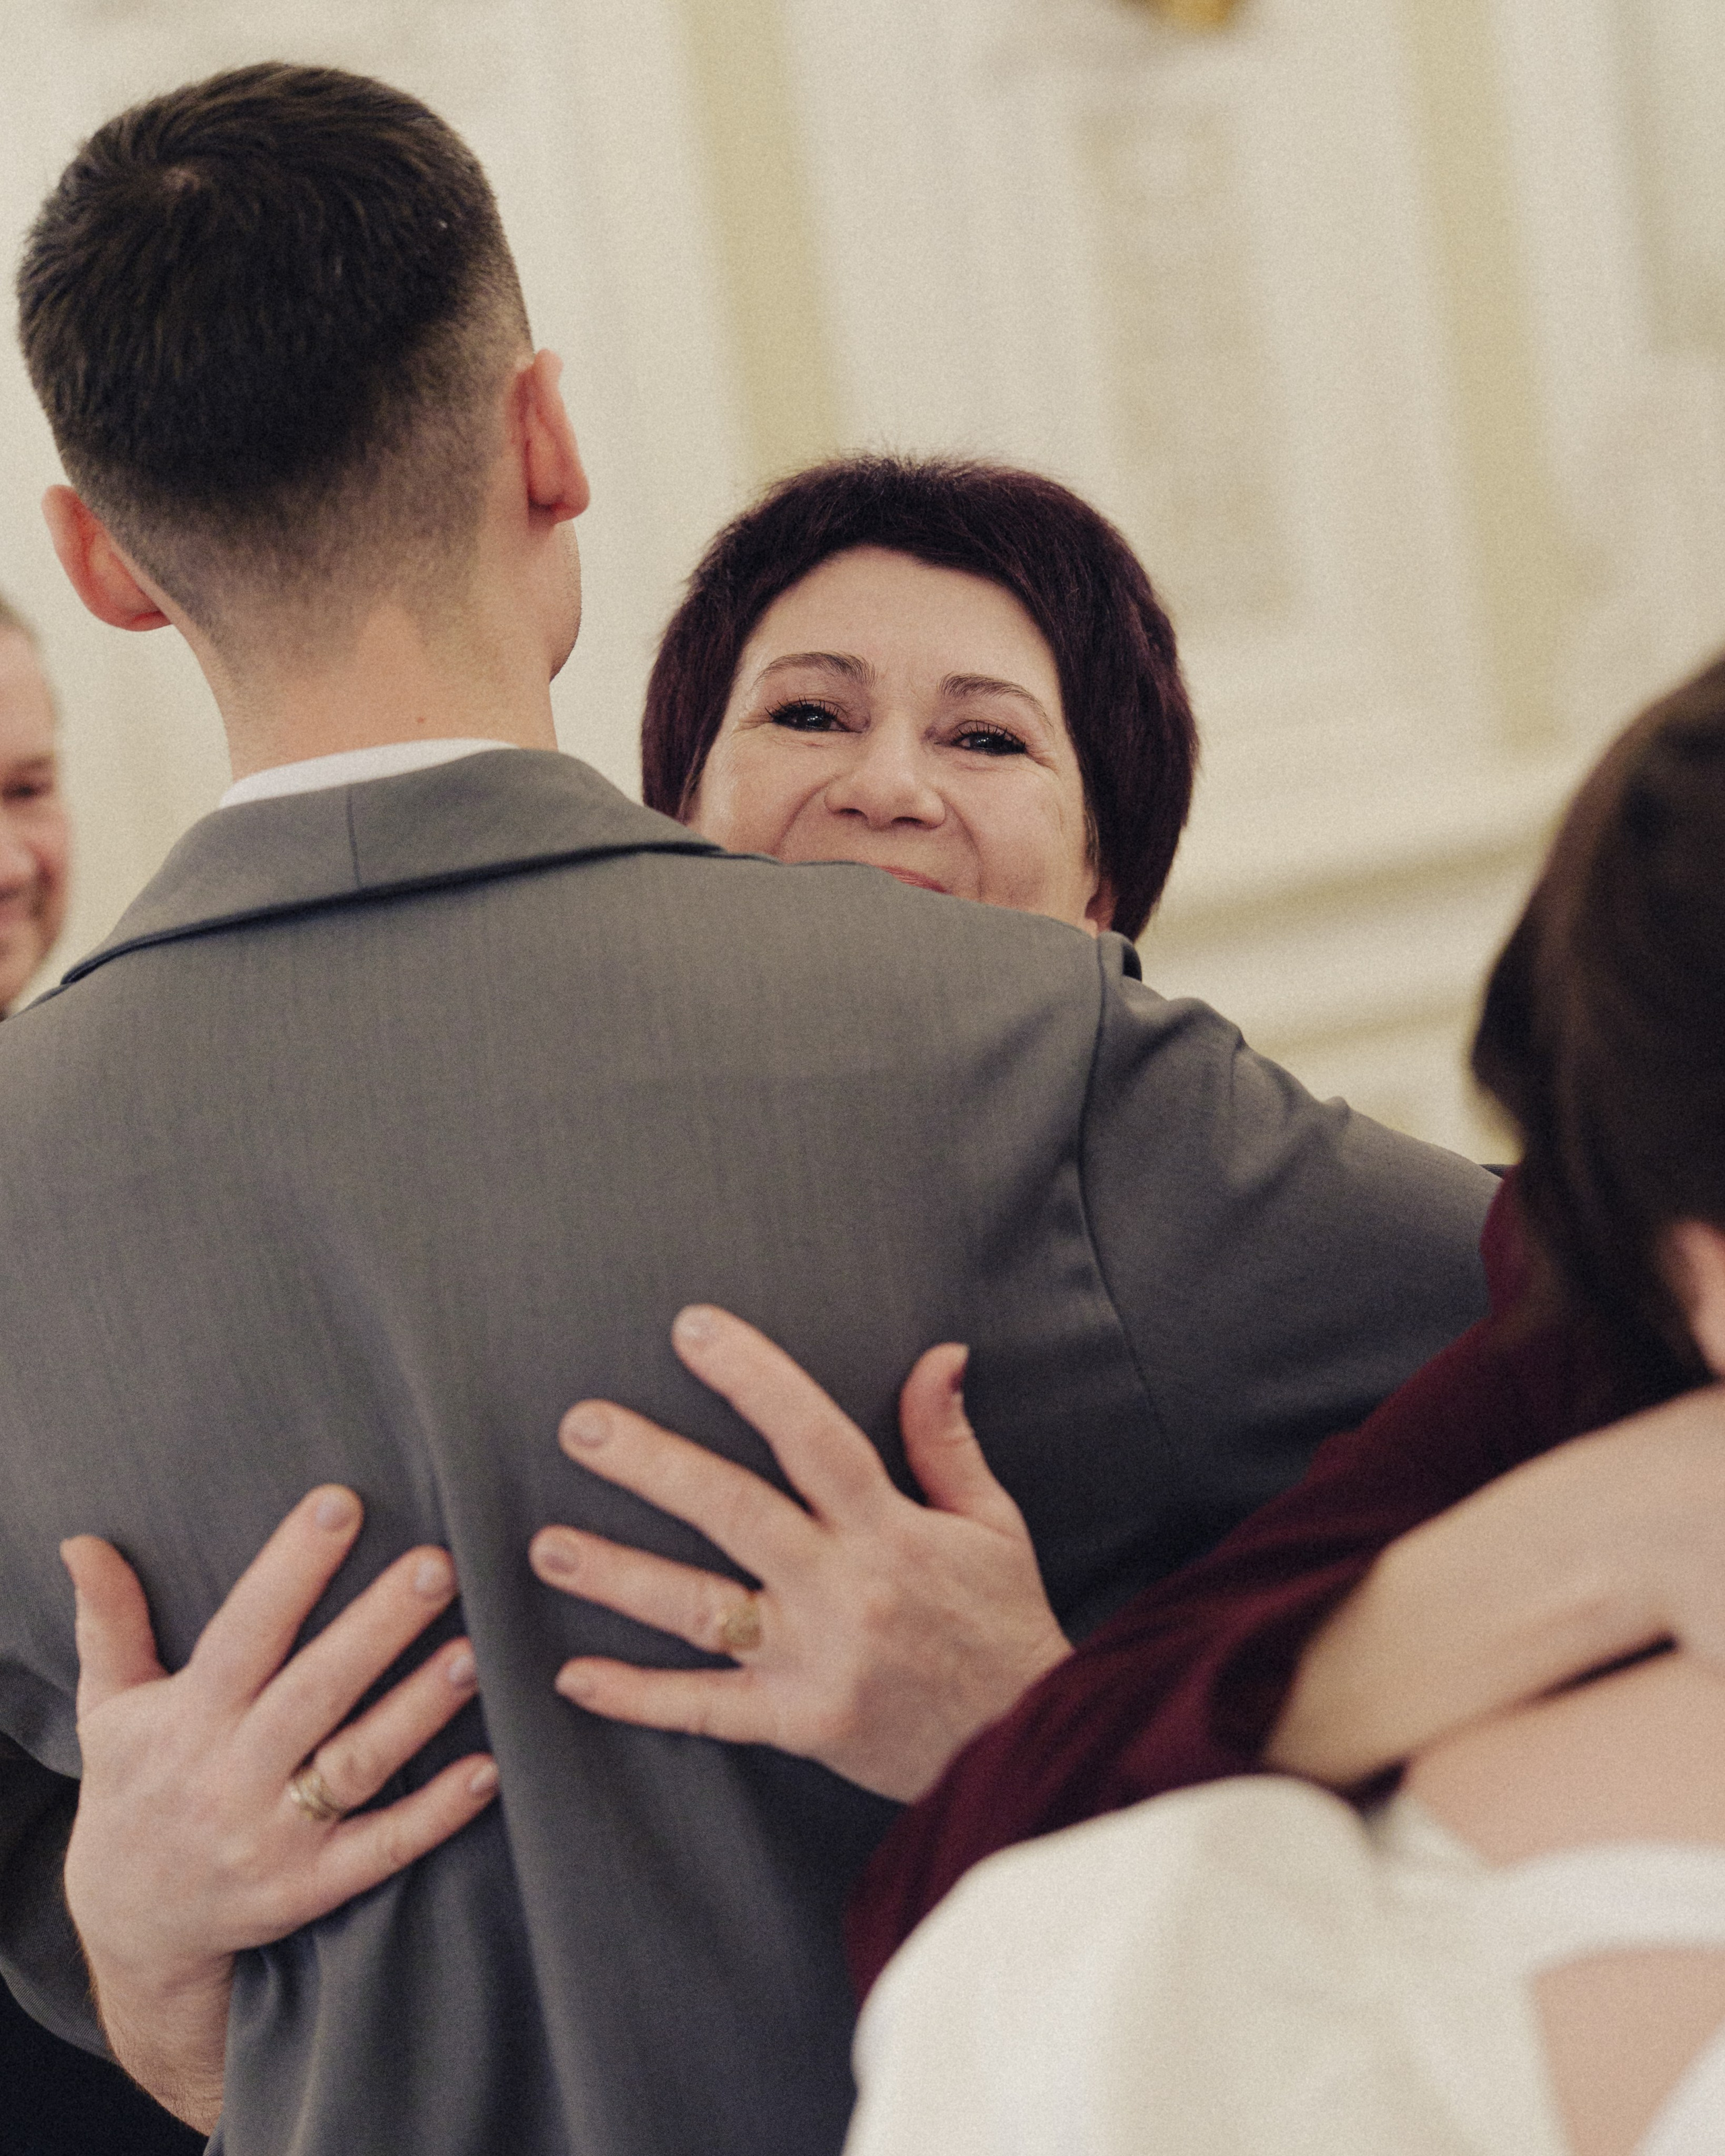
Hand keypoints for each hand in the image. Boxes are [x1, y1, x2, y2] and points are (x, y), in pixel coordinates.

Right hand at [63, 1487, 497, 2128]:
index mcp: (189, 1717)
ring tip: (476, 1653)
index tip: (340, 1503)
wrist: (128, 1925)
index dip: (290, 1569)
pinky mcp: (311, 1887)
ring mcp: (274, 1835)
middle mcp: (232, 1774)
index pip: (245, 1631)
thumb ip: (109, 1620)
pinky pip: (381, 1849)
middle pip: (313, 1691)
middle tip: (438, 1565)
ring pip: (356, 1765)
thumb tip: (82, 1540)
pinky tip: (489, 1770)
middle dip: (376, 1628)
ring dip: (417, 1710)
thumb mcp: (108, 1707)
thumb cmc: (132, 1787)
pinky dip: (435, 1814)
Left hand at [529, 1308, 1070, 1801]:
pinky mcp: (799, 1725)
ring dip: (618, 1576)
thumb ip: (946, 1440)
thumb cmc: (1004, 1624)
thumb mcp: (993, 1523)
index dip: (753, 1378)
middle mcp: (846, 1589)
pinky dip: (637, 1698)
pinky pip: (705, 1711)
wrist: (1033, 1745)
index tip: (693, 1329)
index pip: (813, 1435)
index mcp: (892, 1529)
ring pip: (701, 1611)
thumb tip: (939, 1352)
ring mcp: (816, 1661)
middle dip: (654, 1465)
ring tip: (546, 1544)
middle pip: (736, 1511)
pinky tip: (572, 1678)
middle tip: (581, 1426)